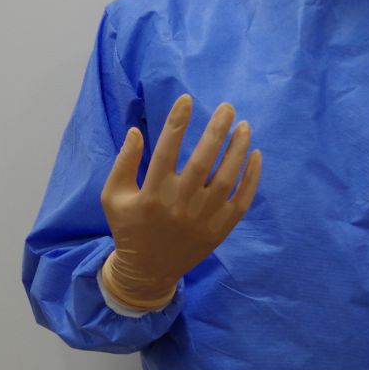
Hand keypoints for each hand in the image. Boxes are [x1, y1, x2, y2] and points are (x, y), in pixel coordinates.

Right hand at [100, 95, 261, 309]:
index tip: (187, 99)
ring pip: (226, 178)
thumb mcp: (113, 196)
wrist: (148, 271)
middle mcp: (179, 204)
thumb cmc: (129, 227)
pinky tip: (254, 155)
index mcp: (151, 193)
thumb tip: (136, 130)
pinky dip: (251, 177)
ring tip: (244, 125)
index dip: (177, 122)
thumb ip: (123, 163)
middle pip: (202, 161)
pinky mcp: (220, 230)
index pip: (166, 149)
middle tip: (227, 107)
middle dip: (216, 130)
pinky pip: (241, 200)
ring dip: (237, 149)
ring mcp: (203, 218)